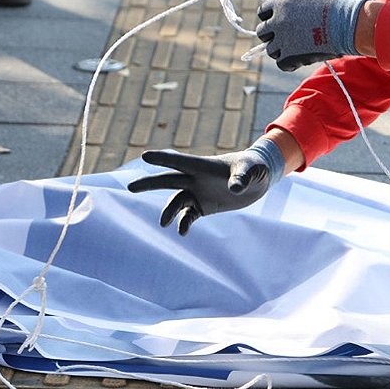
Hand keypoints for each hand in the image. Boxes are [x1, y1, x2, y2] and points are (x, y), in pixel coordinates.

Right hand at [126, 138, 284, 234]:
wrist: (258, 180)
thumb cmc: (255, 168)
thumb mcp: (251, 170)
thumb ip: (242, 177)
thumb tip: (235, 188)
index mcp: (204, 166)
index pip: (180, 161)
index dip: (163, 159)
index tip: (145, 156)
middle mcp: (196, 178)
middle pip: (168, 180)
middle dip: (149, 183)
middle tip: (130, 187)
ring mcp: (198, 192)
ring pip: (176, 201)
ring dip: (169, 211)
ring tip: (164, 223)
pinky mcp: (203, 206)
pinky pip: (188, 216)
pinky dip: (183, 223)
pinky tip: (183, 232)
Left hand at [256, 0, 367, 70]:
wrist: (348, 25)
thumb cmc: (337, 5)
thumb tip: (304, 2)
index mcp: (282, 5)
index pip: (262, 12)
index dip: (269, 18)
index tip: (277, 21)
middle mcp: (278, 23)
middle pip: (262, 33)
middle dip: (272, 35)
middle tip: (285, 38)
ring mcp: (283, 41)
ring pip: (270, 51)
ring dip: (280, 50)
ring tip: (295, 50)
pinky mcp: (291, 57)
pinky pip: (281, 64)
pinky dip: (289, 64)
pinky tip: (299, 60)